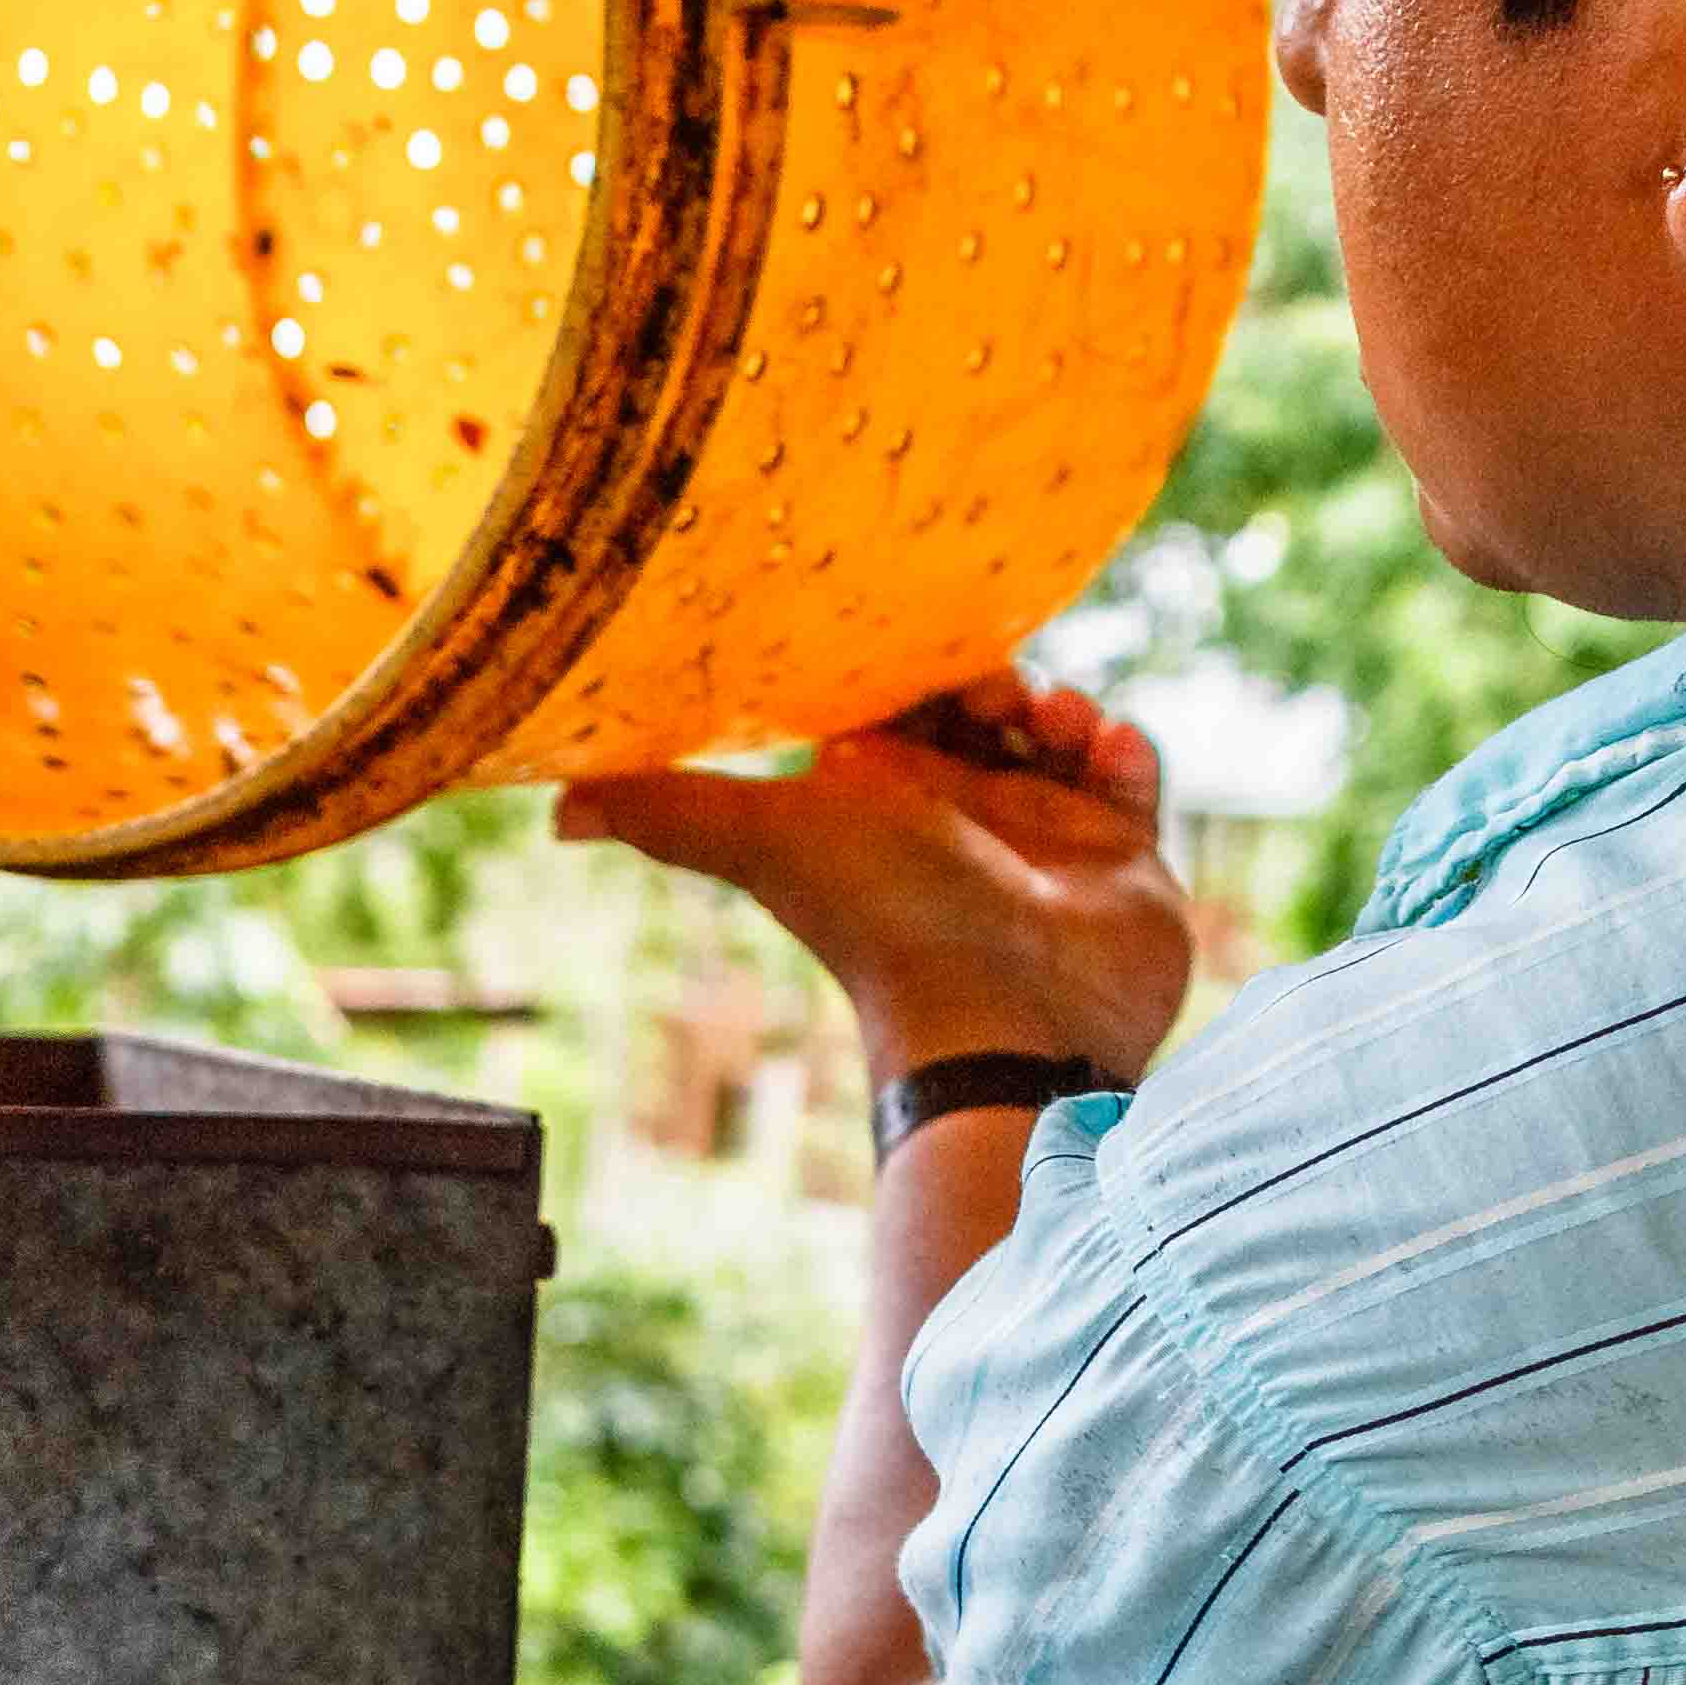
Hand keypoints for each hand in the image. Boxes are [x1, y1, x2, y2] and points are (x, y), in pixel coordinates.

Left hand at [560, 674, 1204, 1089]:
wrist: (1004, 1022)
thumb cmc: (884, 926)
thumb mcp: (768, 842)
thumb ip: (670, 813)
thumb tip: (553, 810)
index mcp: (881, 798)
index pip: (901, 698)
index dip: (920, 664)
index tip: (942, 661)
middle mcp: (959, 814)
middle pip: (984, 706)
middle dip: (1000, 680)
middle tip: (1006, 696)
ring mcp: (1043, 838)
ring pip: (1059, 735)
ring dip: (1066, 710)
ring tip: (1060, 728)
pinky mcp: (1121, 862)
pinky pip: (1132, 780)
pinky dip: (1126, 752)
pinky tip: (1109, 751)